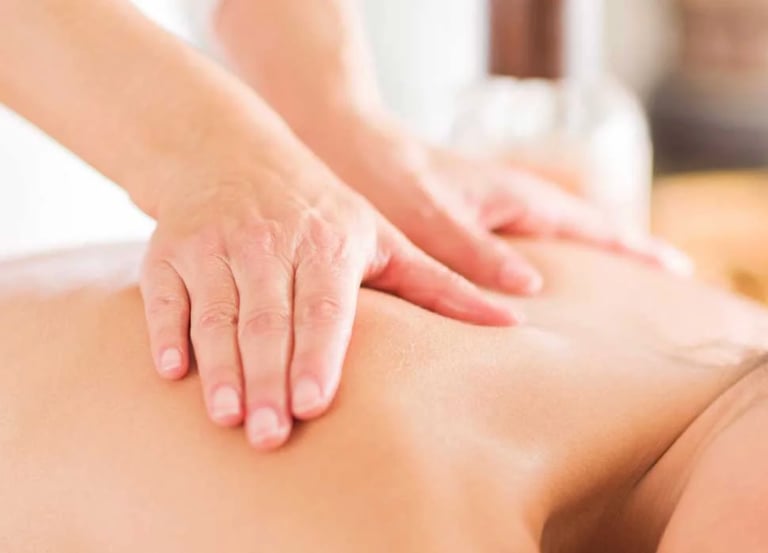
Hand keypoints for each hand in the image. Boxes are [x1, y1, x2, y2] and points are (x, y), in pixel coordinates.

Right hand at [139, 145, 514, 450]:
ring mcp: (215, 245)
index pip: (322, 306)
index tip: (315, 402)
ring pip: (217, 313)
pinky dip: (166, 332)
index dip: (318, 353)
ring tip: (226, 416)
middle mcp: (269, 243)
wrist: (232, 152)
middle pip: (268, 319)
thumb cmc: (320, 209)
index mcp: (326, 243)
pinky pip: (165, 296)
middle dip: (267, 377)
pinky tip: (173, 371)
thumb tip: (514, 320)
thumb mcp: (384, 237)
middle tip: (270, 434)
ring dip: (221, 366)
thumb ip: (441, 284)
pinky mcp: (170, 250)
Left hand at [308, 114, 691, 293]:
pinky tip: (540, 275)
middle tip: (667, 276)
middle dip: (625, 248)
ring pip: (558, 229)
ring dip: (591, 251)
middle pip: (585, 225)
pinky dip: (550, 251)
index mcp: (514, 196)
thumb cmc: (386, 178)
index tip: (676, 269)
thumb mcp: (432, 221)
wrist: (349, 144)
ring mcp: (494, 203)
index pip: (591, 224)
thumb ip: (478, 254)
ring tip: (617, 282)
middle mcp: (511, 197)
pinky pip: (527, 234)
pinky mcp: (471, 212)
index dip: (633, 248)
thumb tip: (531, 293)